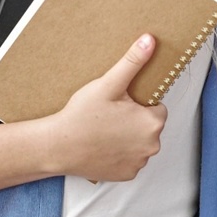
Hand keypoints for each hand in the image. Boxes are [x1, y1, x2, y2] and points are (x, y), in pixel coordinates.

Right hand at [46, 34, 167, 181]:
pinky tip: (103, 146)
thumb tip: (149, 40)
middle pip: (149, 125)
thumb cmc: (82, 116)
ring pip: (140, 143)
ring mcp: (140, 163)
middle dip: (134, 120)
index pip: (157, 107)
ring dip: (129, 137)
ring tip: (104, 130)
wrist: (58, 147)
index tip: (120, 103)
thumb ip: (132, 62)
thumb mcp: (108, 85)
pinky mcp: (127, 175)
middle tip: (110, 115)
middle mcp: (152, 146)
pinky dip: (121, 154)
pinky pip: (130, 159)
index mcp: (152, 122)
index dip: (139, 103)